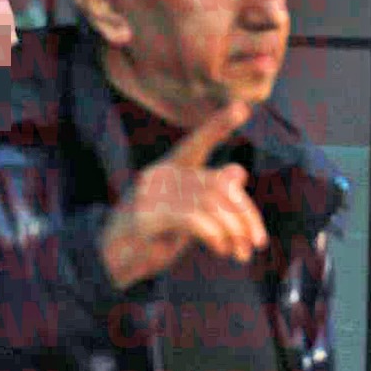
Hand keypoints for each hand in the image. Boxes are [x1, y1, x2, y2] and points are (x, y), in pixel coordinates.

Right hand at [99, 100, 267, 290]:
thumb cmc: (154, 237)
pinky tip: (220, 249)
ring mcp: (150, 195)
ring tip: (240, 253)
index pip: (197, 143)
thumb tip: (240, 171)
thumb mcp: (188, 215)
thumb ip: (211, 196)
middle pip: (219, 184)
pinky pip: (194, 219)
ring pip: (211, 202)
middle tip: (257, 243)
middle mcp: (160, 174)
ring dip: (234, 231)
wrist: (113, 262)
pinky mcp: (146, 218)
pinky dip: (215, 235)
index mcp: (169, 169)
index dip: (218, 126)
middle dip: (246, 215)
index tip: (242, 107)